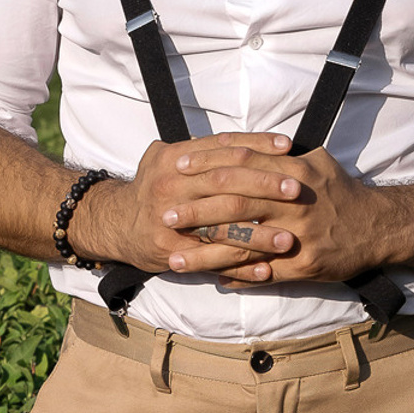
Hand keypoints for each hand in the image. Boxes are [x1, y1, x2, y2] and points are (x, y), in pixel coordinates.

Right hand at [69, 132, 302, 274]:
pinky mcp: (171, 251)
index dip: (256, 145)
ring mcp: (170, 220)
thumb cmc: (153, 189)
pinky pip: (212, 260)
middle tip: (298, 190)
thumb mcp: (168, 159)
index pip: (221, 147)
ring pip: (222, 226)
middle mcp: (170, 186)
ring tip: (291, 238)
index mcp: (173, 159)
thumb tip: (250, 143)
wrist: (115, 224)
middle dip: (265, 186)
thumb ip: (202, 150)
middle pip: (225, 183)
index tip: (288, 147)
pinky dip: (241, 266)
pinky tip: (268, 269)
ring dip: (259, 234)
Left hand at [148, 138, 406, 286]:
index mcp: (294, 172)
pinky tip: (211, 280)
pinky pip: (264, 273)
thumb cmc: (339, 192)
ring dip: (206, 253)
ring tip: (174, 258)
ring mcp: (300, 236)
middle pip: (236, 203)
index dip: (207, 164)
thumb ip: (276, 155)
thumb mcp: (314, 161)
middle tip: (164, 215)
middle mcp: (294, 203)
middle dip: (196, 210)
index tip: (177, 168)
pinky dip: (237, 277)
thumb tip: (236, 145)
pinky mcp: (305, 266)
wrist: (380, 226)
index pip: (242, 163)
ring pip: (244, 244)